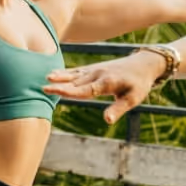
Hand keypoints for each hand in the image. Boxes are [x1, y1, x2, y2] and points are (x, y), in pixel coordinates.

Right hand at [43, 50, 165, 123]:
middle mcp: (98, 74)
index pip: (85, 89)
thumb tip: (107, 120)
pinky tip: (53, 74)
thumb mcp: (133, 99)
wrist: (143, 64)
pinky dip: (64, 72)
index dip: (69, 91)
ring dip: (60, 76)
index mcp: (107, 82)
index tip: (54, 90)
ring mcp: (94, 70)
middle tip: (43, 88)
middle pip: (76, 82)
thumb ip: (118, 109)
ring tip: (46, 78)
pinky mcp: (92, 69)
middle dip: (60, 85)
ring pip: (74, 75)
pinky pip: (76, 71)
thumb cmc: (139, 84)